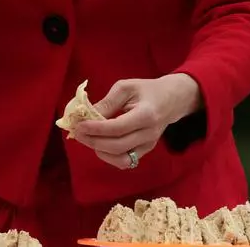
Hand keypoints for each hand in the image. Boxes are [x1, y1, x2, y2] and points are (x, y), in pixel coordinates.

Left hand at [73, 74, 201, 169]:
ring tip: (88, 138)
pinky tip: (100, 144)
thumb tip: (87, 115)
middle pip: (117, 147)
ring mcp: (148, 146)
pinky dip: (109, 156)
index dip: (96, 129)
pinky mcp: (145, 152)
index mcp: (146, 115)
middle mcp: (149, 134)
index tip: (79, 125)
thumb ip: (107, 102)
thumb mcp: (126, 87)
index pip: (118, 128)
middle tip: (78, 133)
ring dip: (100, 151)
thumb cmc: (146, 90)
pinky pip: (125, 161)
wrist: (171, 100)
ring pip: (120, 159)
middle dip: (93, 141)